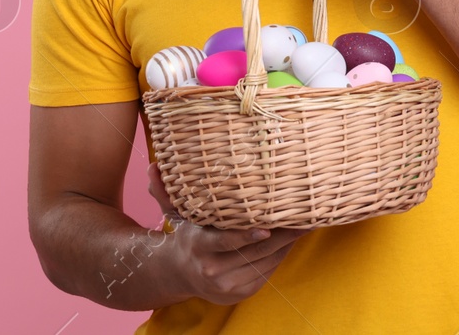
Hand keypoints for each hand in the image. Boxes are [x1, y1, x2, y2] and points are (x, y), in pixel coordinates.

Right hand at [147, 162, 307, 305]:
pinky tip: (292, 239)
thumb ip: (165, 191)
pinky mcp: (241, 293)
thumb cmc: (186, 234)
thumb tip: (153, 165)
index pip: (225, 241)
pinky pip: (269, 271)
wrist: (179, 275)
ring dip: (288, 243)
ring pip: (266, 261)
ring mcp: (228, 285)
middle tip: (305, 216)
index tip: (267, 226)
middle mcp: (212, 269)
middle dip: (283, 234)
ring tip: (306, 223)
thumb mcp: (175, 213)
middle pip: (255, 251)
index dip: (246, 234)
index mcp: (198, 247)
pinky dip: (282, 254)